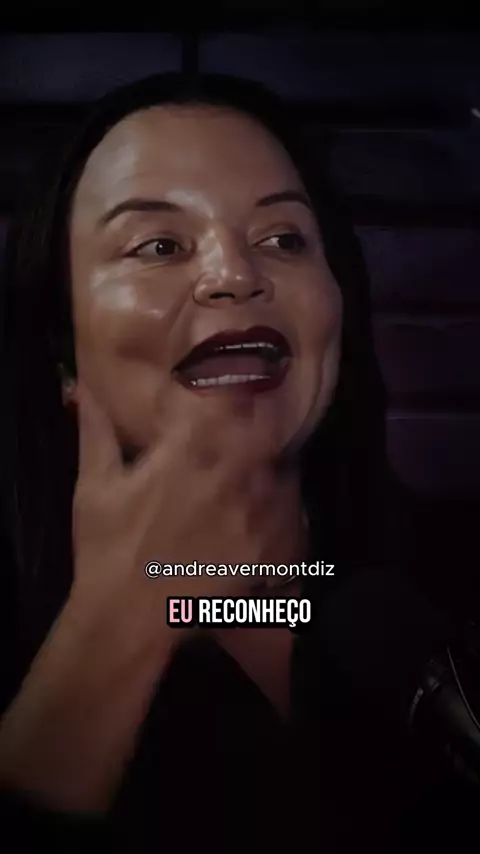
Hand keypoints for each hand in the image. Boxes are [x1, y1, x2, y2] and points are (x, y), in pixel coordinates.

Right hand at [71, 383, 288, 639]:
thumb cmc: (106, 548)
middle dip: (261, 428)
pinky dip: (284, 509)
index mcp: (184, 456)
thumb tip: (82, 385)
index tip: (239, 386)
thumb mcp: (93, 486)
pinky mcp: (263, 552)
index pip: (226, 402)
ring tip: (259, 473)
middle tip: (255, 428)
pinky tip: (267, 511)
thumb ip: (96, 431)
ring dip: (272, 468)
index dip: (237, 390)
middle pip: (264, 435)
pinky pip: (290, 519)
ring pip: (281, 474)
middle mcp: (225, 479)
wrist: (125, 618)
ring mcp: (249, 517)